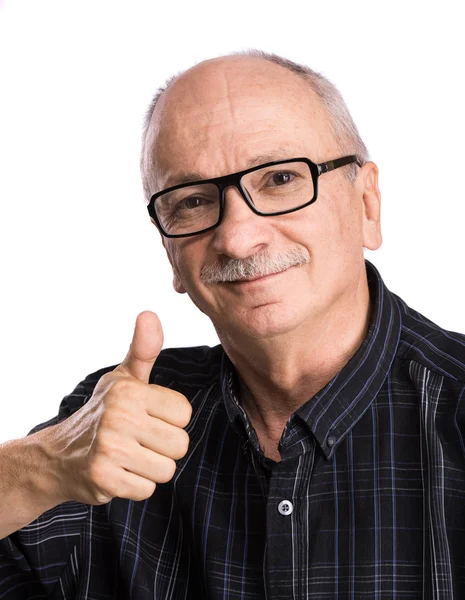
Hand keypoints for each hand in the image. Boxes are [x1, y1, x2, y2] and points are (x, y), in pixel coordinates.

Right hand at [44, 311, 191, 504]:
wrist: (60, 455)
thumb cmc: (103, 412)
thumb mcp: (123, 378)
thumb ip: (143, 349)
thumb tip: (149, 313)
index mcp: (129, 391)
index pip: (184, 413)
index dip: (170, 419)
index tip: (148, 417)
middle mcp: (119, 417)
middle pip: (180, 444)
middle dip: (163, 447)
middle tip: (138, 440)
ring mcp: (110, 449)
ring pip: (166, 470)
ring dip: (150, 468)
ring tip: (129, 456)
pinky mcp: (104, 479)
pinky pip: (147, 490)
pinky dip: (135, 485)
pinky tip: (118, 472)